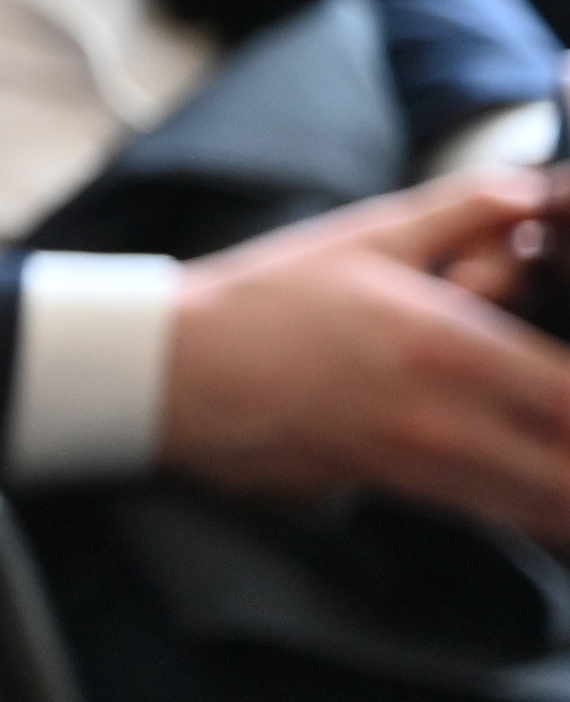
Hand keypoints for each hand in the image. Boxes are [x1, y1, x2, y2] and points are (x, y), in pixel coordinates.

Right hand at [157, 169, 569, 539]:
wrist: (171, 372)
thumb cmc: (265, 299)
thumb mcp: (366, 235)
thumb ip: (463, 209)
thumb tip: (535, 190)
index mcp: (448, 342)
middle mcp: (442, 416)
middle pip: (564, 470)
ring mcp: (417, 464)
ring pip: (536, 505)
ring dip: (565, 498)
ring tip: (569, 479)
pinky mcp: (391, 490)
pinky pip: (487, 512)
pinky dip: (528, 511)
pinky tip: (548, 506)